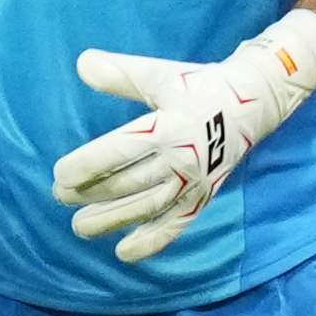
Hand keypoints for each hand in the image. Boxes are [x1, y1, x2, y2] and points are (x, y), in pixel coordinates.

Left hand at [50, 13, 315, 262]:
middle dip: (92, 193)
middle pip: (130, 183)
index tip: (60, 173)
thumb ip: (121, 74)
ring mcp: (195, 181)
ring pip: (149, 207)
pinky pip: (178, 224)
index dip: (89, 164)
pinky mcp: (205, 197)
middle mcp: (183, 158)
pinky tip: (124, 253)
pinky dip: (153, 241)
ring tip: (80, 227)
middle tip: (60, 195)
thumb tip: (81, 62)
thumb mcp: (160, 75)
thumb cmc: (198, 87)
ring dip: (113, 220)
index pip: (122, 149)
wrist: (255, 103)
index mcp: (169, 126)